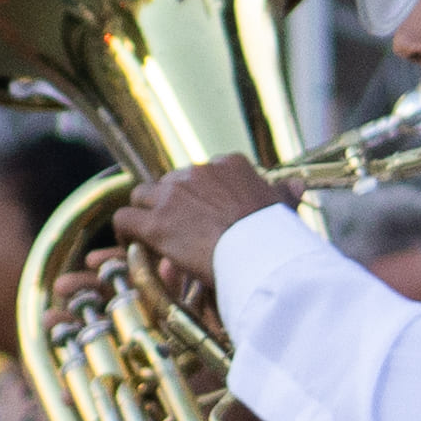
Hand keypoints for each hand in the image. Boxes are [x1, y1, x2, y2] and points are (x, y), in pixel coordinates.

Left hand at [117, 157, 281, 287]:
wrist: (261, 255)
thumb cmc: (275, 237)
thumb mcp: (283, 208)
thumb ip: (284, 194)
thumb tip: (296, 185)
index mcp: (229, 165)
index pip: (202, 173)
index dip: (197, 196)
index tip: (200, 214)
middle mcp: (198, 173)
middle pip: (170, 182)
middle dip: (169, 204)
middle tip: (174, 228)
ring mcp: (173, 196)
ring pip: (143, 196)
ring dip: (144, 214)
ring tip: (148, 236)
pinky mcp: (156, 223)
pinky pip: (125, 218)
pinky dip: (124, 231)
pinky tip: (131, 244)